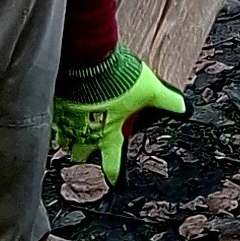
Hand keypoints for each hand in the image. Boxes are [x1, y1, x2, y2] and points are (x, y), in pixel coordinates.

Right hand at [51, 50, 186, 183]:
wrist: (90, 57)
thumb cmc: (118, 78)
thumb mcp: (150, 90)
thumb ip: (169, 102)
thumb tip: (186, 109)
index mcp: (109, 136)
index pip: (112, 165)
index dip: (116, 176)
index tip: (116, 183)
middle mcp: (86, 134)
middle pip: (82, 156)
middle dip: (86, 154)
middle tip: (93, 147)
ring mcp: (68, 121)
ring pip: (64, 141)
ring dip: (71, 138)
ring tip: (77, 131)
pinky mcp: (57, 104)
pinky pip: (53, 120)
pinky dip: (59, 120)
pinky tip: (64, 112)